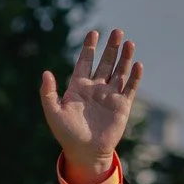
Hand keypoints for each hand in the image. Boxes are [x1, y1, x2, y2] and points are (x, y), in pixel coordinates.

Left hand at [41, 29, 141, 183]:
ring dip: (125, 57)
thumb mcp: (53, 112)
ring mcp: (110, 95)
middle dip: (111, 48)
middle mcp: (96, 88)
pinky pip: (130, 87)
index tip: (94, 33)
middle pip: (105, 63)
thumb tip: (46, 72)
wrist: (84, 151)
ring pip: (119, 71)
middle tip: (117, 31)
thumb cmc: (66, 133)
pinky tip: (137, 64)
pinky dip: (134, 76)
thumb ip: (48, 93)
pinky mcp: (122, 105)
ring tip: (129, 42)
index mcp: (78, 87)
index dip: (89, 48)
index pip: (85, 62)